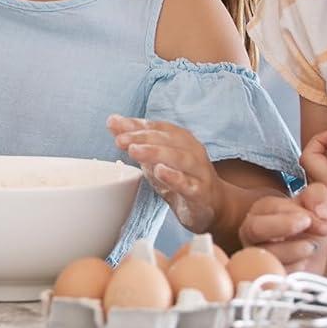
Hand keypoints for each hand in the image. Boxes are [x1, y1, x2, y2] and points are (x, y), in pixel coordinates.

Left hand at [108, 116, 221, 233]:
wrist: (213, 205)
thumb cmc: (181, 176)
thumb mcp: (156, 157)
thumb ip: (136, 139)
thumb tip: (113, 121)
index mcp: (180, 138)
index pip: (157, 127)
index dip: (136, 124)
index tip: (115, 124)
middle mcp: (191, 150)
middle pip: (166, 140)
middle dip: (141, 138)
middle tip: (120, 140)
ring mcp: (198, 171)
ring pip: (178, 158)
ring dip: (155, 153)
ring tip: (135, 151)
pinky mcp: (201, 192)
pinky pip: (189, 184)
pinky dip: (175, 177)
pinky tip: (160, 172)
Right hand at [238, 184, 326, 271]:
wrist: (311, 262)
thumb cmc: (309, 233)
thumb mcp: (317, 211)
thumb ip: (318, 197)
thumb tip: (319, 212)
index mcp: (262, 211)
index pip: (271, 207)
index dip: (297, 213)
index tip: (322, 221)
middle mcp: (251, 233)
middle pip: (255, 228)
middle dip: (284, 227)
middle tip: (309, 231)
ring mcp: (254, 256)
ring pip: (263, 253)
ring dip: (293, 251)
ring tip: (310, 249)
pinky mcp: (262, 276)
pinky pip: (270, 275)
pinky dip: (292, 270)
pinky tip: (304, 265)